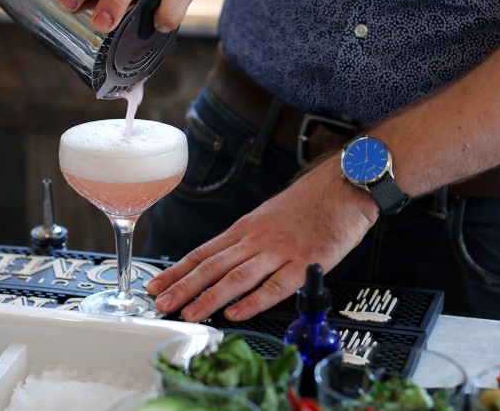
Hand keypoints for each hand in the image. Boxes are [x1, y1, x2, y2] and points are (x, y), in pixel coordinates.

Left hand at [145, 155, 379, 321]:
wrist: (344, 186)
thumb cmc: (309, 203)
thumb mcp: (268, 217)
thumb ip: (247, 242)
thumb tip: (223, 265)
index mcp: (245, 229)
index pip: (202, 253)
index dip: (177, 271)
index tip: (155, 286)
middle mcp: (255, 239)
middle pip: (212, 266)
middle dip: (183, 287)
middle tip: (160, 304)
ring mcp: (279, 251)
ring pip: (237, 277)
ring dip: (210, 297)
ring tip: (189, 314)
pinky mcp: (304, 262)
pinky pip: (275, 286)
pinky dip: (254, 301)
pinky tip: (236, 313)